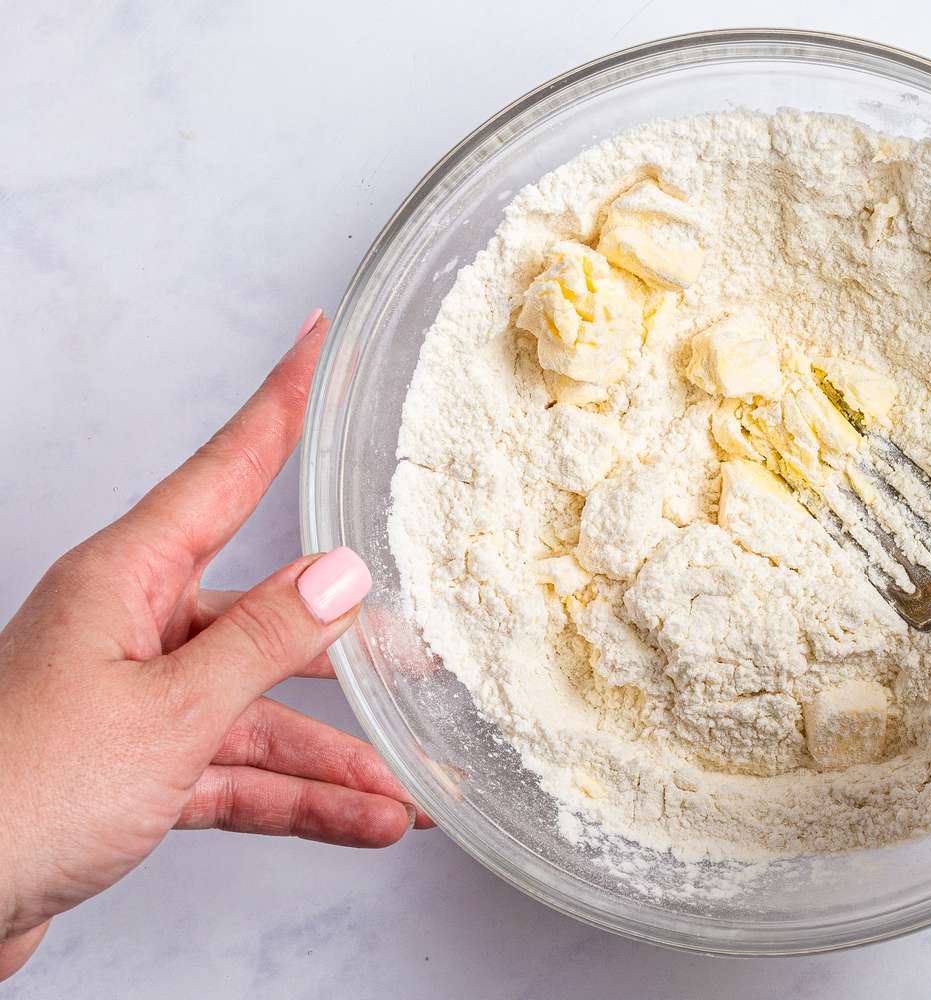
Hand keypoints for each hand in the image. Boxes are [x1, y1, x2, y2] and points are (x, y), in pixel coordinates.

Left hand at [0, 311, 430, 979]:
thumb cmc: (16, 796)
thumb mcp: (166, 711)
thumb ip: (262, 640)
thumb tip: (343, 573)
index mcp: (123, 581)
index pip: (224, 470)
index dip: (280, 404)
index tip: (318, 342)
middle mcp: (130, 630)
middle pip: (264, 613)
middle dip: (347, 645)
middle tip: (422, 642)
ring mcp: (134, 703)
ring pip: (259, 711)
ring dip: (336, 754)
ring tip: (410, 784)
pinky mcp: (135, 770)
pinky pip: (238, 771)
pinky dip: (299, 798)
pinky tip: (362, 819)